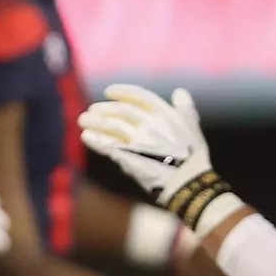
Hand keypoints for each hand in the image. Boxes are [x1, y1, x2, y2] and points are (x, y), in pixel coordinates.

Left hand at [78, 82, 209, 193]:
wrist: (188, 184)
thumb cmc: (193, 157)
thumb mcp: (192, 128)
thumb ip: (185, 109)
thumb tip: (180, 92)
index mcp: (166, 115)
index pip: (140, 97)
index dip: (123, 92)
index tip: (108, 91)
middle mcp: (151, 124)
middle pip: (122, 111)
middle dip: (104, 109)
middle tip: (91, 110)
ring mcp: (139, 141)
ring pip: (112, 127)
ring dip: (95, 122)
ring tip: (83, 121)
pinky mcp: (130, 158)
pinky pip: (108, 146)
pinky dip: (96, 140)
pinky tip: (86, 136)